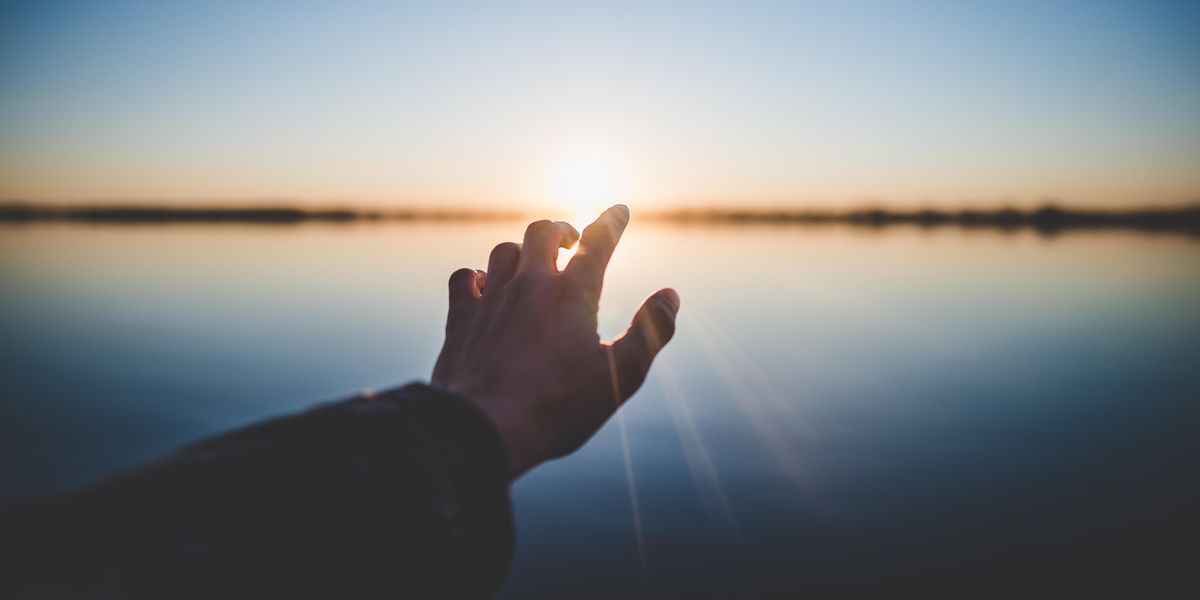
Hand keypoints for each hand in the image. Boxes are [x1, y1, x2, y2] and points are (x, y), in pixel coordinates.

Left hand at [431, 205, 679, 478]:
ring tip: (532, 264)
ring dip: (522, 251)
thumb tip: (670, 296)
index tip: (619, 210)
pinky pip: (465, 278)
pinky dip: (478, 275)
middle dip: (562, 230)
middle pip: (543, 232)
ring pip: (504, 251)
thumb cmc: (558, 407)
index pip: (597, 242)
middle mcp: (530, 285)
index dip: (611, 221)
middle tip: (571, 241)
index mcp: (572, 294)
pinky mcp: (462, 319)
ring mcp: (491, 299)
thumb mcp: (621, 377)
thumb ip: (651, 332)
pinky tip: (485, 287)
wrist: (483, 428)